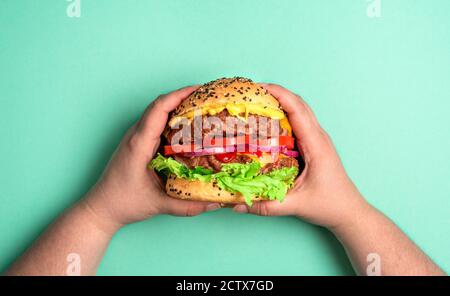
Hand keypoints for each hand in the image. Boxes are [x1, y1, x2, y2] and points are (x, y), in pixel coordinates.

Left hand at [83, 86, 220, 228]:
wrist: (101, 207)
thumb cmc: (123, 203)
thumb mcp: (158, 205)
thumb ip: (188, 206)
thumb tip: (215, 204)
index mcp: (139, 144)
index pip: (159, 109)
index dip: (179, 95)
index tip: (199, 90)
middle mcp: (135, 136)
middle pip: (159, 105)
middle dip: (183, 97)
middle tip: (206, 98)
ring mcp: (134, 138)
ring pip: (156, 113)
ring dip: (176, 107)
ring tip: (200, 108)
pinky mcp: (136, 144)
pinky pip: (155, 124)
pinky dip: (171, 119)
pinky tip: (185, 128)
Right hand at [233, 84, 370, 229]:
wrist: (349, 212)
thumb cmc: (329, 205)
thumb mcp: (296, 205)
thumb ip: (266, 205)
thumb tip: (236, 205)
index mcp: (316, 145)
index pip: (297, 110)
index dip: (279, 94)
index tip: (259, 88)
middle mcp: (318, 137)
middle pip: (299, 104)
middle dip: (276, 93)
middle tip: (252, 92)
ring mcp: (318, 140)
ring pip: (300, 111)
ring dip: (281, 102)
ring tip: (258, 102)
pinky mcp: (315, 146)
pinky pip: (300, 123)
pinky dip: (285, 115)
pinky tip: (270, 122)